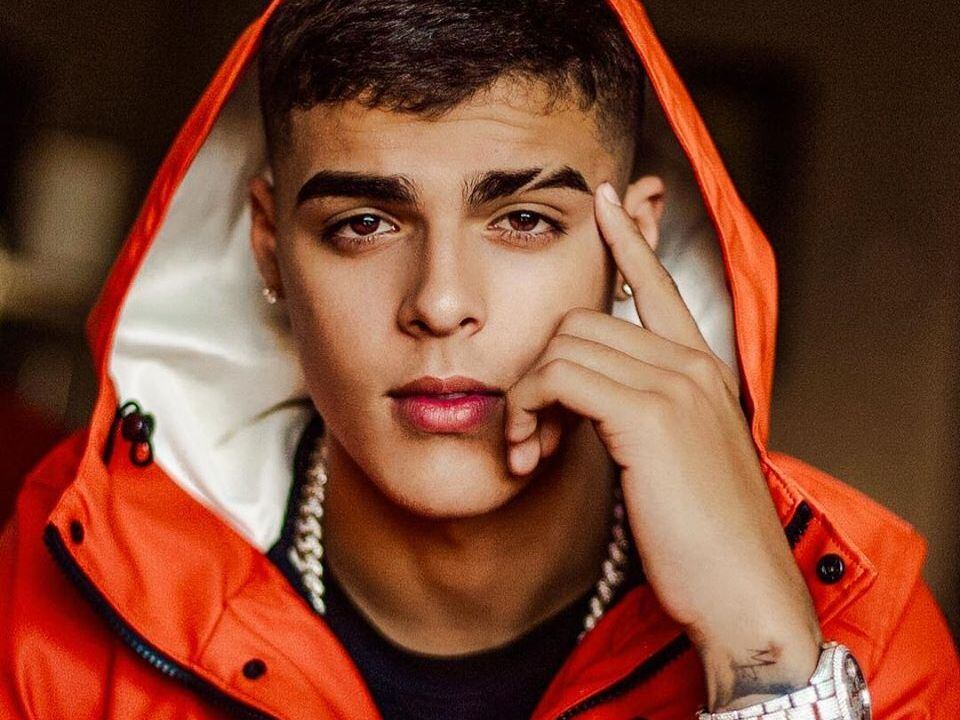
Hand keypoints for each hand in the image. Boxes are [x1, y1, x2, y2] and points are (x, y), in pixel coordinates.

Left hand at [503, 182, 821, 710]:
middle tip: (530, 435)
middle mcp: (692, 364)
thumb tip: (593, 404)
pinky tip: (528, 455)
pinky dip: (526, 410)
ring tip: (529, 451)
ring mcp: (675, 384)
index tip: (607, 200)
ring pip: (562, 345)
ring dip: (525, 398)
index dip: (629, 241)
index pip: (659, 286)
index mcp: (705, 372)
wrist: (747, 597)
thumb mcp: (680, 465)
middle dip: (538, 374)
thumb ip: (646, 419)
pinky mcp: (649, 414)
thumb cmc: (708, 541)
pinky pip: (556, 376)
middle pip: (581, 322)